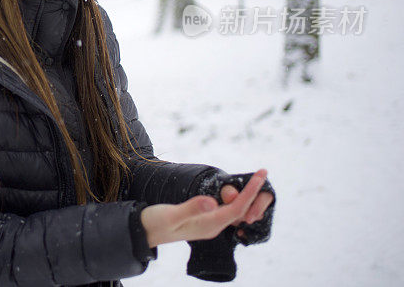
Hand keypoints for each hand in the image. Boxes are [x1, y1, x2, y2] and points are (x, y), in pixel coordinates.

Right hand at [140, 169, 266, 247]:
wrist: (143, 232)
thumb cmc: (155, 223)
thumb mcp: (171, 214)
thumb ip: (191, 208)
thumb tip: (212, 201)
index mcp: (209, 225)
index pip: (237, 208)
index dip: (250, 192)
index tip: (260, 174)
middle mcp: (213, 226)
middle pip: (242, 211)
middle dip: (255, 194)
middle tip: (263, 173)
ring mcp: (208, 224)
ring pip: (235, 211)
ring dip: (247, 196)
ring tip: (255, 179)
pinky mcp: (202, 220)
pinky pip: (226, 210)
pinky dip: (235, 199)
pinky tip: (235, 191)